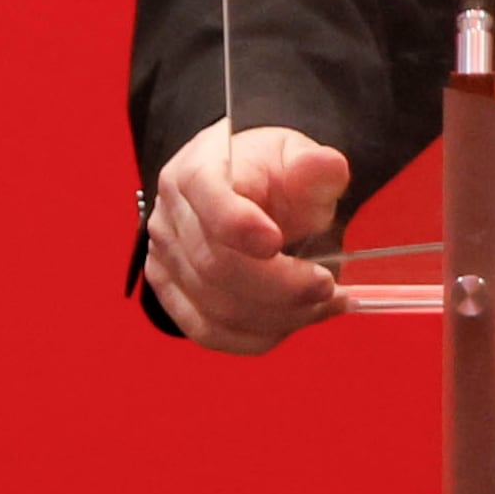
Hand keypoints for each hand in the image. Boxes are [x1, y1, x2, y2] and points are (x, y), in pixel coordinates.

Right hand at [143, 120, 350, 353]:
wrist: (247, 197)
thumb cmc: (271, 176)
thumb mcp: (297, 158)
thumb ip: (315, 166)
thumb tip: (330, 166)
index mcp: (195, 169)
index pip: (203, 192)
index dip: (236, 223)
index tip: (276, 243)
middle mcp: (169, 217)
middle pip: (214, 264)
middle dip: (279, 285)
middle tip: (328, 287)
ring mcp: (164, 261)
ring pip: (215, 306)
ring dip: (278, 314)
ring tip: (326, 302)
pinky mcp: (173, 298)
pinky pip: (211, 333)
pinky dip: (259, 335)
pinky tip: (298, 320)